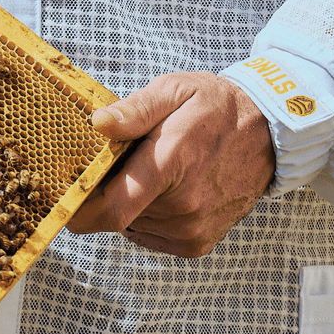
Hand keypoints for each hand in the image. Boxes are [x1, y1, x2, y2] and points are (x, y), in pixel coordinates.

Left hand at [67, 71, 274, 257]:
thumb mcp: (175, 90)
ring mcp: (193, 229)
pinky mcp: (199, 243)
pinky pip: (152, 234)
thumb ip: (135, 109)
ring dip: (132, 201)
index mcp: (171, 164)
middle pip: (116, 213)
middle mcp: (183, 205)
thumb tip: (98, 123)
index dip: (78, 210)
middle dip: (109, 189)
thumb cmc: (218, 106)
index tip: (64, 196)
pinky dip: (149, 214)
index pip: (110, 208)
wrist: (269, 132)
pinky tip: (168, 187)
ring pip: (132, 224)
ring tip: (155, 168)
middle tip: (125, 158)